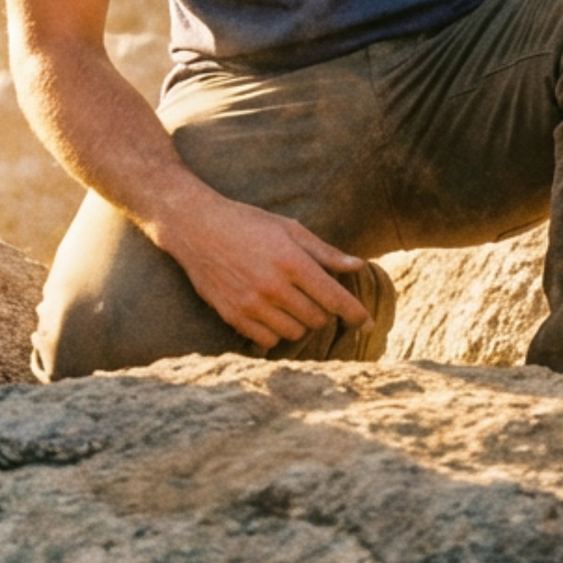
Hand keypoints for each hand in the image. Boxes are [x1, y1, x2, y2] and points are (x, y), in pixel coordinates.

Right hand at [153, 191, 373, 349]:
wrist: (196, 227)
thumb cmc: (247, 222)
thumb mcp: (288, 228)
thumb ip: (324, 251)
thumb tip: (358, 265)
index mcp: (291, 261)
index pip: (333, 297)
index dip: (354, 312)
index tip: (366, 322)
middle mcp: (273, 286)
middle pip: (317, 318)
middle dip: (323, 310)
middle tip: (316, 296)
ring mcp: (251, 304)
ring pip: (294, 332)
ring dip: (300, 321)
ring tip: (291, 301)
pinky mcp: (233, 316)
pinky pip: (268, 340)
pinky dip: (276, 331)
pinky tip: (272, 313)